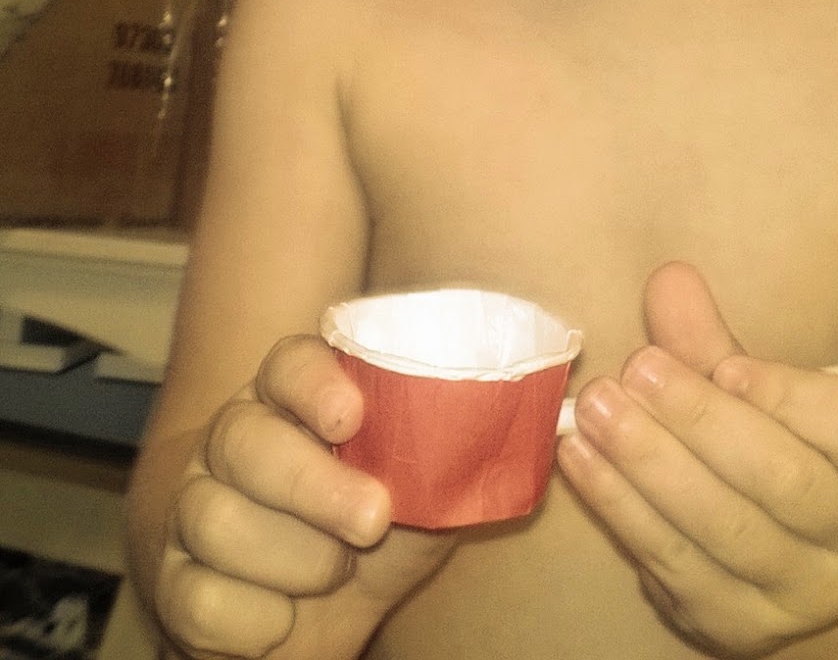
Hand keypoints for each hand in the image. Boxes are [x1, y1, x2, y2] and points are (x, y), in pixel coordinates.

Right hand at [154, 336, 452, 658]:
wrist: (309, 614)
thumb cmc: (377, 530)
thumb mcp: (427, 491)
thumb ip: (457, 452)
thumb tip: (516, 421)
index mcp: (294, 398)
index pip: (290, 363)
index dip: (316, 383)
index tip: (352, 416)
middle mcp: (234, 438)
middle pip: (246, 441)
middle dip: (313, 486)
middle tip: (374, 520)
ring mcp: (192, 507)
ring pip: (218, 522)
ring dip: (295, 562)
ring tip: (332, 573)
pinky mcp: (172, 582)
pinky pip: (204, 600)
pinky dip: (257, 622)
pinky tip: (283, 618)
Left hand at [558, 264, 837, 657]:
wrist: (800, 557)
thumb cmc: (781, 446)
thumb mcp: (767, 390)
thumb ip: (716, 341)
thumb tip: (668, 281)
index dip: (791, 399)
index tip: (727, 365)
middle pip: (785, 481)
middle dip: (702, 421)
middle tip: (636, 370)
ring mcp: (803, 592)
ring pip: (727, 529)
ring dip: (651, 465)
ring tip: (596, 412)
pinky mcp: (741, 626)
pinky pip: (677, 567)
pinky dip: (623, 510)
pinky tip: (584, 463)